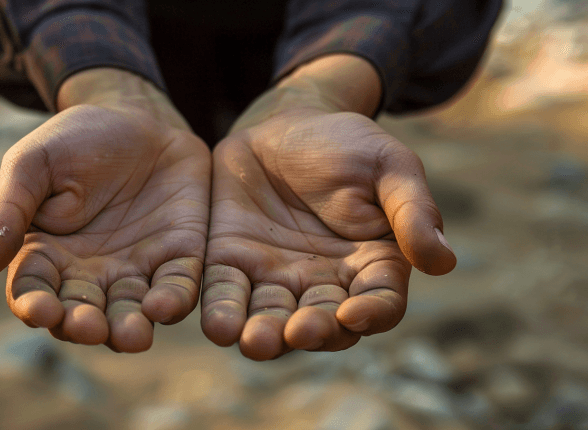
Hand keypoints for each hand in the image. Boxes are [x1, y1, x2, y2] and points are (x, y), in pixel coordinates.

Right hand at [0, 70, 209, 351]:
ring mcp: (136, 269)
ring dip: (130, 328)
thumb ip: (9, 210)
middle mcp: (91, 274)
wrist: (138, 115)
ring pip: (131, 312)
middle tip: (88, 328)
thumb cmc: (76, 140)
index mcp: (48, 254)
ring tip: (132, 335)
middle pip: (83, 313)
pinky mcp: (179, 257)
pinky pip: (178, 286)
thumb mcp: (34, 164)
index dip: (36, 304)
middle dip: (85, 326)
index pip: (35, 290)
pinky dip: (173, 300)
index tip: (41, 312)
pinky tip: (166, 305)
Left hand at [201, 55, 455, 360]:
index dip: (371, 314)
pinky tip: (217, 324)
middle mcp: (323, 283)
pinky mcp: (232, 262)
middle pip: (321, 323)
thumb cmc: (348, 145)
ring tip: (252, 341)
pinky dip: (222, 310)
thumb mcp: (389, 167)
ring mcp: (275, 277)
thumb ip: (413, 212)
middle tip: (296, 333)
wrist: (285, 124)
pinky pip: (226, 291)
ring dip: (262, 335)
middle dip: (309, 332)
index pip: (379, 304)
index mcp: (371, 266)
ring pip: (270, 317)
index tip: (352, 313)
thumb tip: (443, 262)